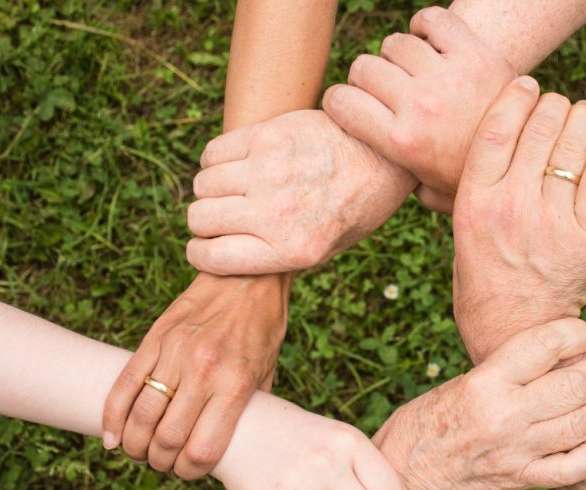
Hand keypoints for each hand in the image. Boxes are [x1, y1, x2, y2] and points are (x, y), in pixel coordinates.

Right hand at [102, 273, 289, 478]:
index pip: (202, 450)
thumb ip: (248, 408)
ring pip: (141, 416)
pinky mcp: (155, 338)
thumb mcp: (267, 372)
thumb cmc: (263, 329)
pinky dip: (112, 416)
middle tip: (163, 463)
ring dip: (135, 445)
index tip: (189, 472)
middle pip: (166, 439)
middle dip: (160, 462)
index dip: (190, 472)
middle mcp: (204, 371)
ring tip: (140, 451)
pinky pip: (124, 384)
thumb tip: (234, 445)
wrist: (248, 277)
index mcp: (235, 384)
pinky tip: (113, 436)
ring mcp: (175, 353)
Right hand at [186, 110, 415, 275]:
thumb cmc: (356, 207)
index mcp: (292, 250)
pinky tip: (238, 164)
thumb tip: (228, 256)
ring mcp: (269, 172)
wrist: (385, 156)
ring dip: (211, 190)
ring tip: (234, 189)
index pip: (211, 257)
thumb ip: (279, 256)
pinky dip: (215, 161)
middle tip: (224, 216)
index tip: (206, 247)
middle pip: (200, 218)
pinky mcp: (268, 136)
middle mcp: (276, 213)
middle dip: (205, 222)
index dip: (201, 253)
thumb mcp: (327, 249)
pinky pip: (213, 152)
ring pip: (203, 184)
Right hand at [323, 7, 514, 212]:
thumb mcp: (430, 193)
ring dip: (397, 56)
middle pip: (364, 68)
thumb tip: (375, 177)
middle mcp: (419, 106)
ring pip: (395, 44)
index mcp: (401, 143)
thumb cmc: (473, 178)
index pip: (340, 102)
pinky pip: (432, 20)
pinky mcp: (474, 54)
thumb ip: (399, 183)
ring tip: (412, 72)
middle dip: (366, 79)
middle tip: (384, 92)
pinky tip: (430, 44)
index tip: (349, 106)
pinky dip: (425, 26)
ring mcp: (447, 77)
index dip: (338, 102)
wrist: (530, 158)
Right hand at [374, 318, 585, 489]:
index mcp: (484, 382)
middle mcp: (504, 415)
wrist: (403, 478)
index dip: (577, 332)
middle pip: (576, 384)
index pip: (546, 344)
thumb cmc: (424, 423)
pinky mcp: (521, 480)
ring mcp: (516, 451)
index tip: (582, 334)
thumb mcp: (458, 384)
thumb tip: (552, 357)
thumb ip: (503, 372)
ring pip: (585, 424)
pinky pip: (575, 467)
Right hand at [452, 78, 585, 363]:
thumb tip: (463, 157)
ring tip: (583, 116)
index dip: (514, 97)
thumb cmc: (482, 285)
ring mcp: (550, 221)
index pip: (495, 129)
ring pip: (574, 144)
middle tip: (557, 104)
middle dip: (552, 104)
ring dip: (582, 118)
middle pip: (538, 127)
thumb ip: (463, 196)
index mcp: (473, 204)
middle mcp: (510, 206)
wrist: (515, 334)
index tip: (526, 83)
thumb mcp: (460, 237)